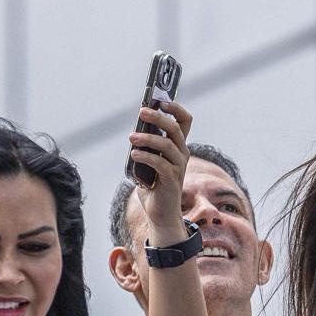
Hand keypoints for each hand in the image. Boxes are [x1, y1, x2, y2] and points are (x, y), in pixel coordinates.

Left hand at [129, 100, 193, 246]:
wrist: (160, 215)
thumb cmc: (153, 187)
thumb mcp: (147, 163)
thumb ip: (144, 148)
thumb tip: (134, 133)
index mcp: (177, 147)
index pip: (184, 121)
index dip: (175, 108)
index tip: (160, 100)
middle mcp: (182, 155)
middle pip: (175, 128)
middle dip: (158, 117)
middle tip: (141, 112)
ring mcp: (178, 167)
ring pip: (167, 144)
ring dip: (147, 138)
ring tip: (131, 138)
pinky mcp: (171, 180)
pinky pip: (159, 163)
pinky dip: (146, 157)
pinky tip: (134, 154)